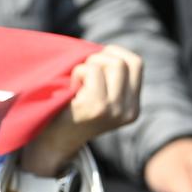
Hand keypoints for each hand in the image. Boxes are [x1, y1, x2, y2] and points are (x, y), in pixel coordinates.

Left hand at [21, 43, 143, 175]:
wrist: (54, 141)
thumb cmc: (72, 111)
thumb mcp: (101, 97)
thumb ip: (111, 79)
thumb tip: (108, 50)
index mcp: (133, 107)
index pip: (137, 64)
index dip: (117, 52)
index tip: (97, 58)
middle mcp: (128, 110)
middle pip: (124, 62)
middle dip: (100, 58)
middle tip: (83, 71)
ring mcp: (114, 110)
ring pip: (113, 64)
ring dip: (90, 64)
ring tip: (78, 80)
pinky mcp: (97, 107)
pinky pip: (92, 71)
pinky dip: (78, 71)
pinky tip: (72, 86)